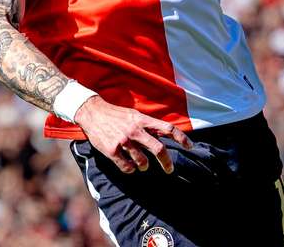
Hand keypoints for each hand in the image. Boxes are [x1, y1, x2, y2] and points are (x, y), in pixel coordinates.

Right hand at [74, 96, 193, 173]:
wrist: (93, 113)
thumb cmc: (117, 115)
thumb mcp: (135, 115)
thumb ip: (149, 125)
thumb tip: (165, 134)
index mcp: (143, 120)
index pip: (168, 128)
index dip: (181, 138)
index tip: (190, 146)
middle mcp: (135, 130)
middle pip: (158, 149)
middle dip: (166, 162)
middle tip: (169, 169)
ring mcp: (124, 141)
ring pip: (143, 162)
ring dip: (145, 166)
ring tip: (143, 165)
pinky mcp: (112, 150)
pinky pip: (127, 167)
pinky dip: (131, 169)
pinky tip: (129, 166)